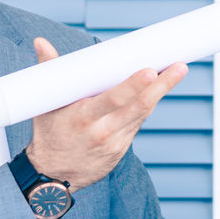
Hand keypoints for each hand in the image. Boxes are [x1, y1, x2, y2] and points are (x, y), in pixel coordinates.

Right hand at [26, 37, 186, 191]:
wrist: (52, 176)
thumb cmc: (49, 134)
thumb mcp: (45, 105)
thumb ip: (48, 71)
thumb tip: (41, 42)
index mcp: (82, 118)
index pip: (113, 100)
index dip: (134, 86)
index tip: (150, 70)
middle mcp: (102, 131)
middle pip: (138, 106)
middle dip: (161, 85)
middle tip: (179, 67)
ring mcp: (115, 142)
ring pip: (143, 113)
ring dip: (162, 91)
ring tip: (178, 70)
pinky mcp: (122, 149)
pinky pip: (138, 122)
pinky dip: (149, 104)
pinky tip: (161, 87)